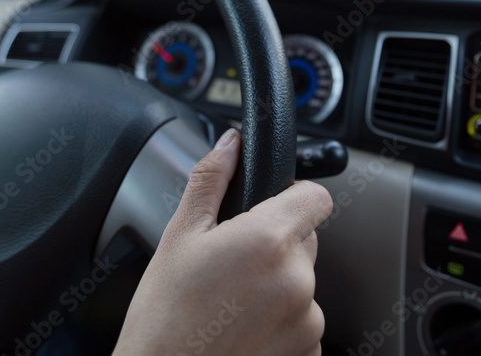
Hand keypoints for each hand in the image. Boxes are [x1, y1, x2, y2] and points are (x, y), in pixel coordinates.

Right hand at [113, 128, 332, 355]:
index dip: (294, 195)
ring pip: (302, 284)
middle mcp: (296, 280)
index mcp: (268, 240)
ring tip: (231, 305)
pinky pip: (302, 322)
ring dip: (277, 288)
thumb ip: (211, 180)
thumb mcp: (179, 237)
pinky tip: (242, 329)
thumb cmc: (164, 318)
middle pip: (304, 242)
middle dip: (275, 246)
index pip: (316, 198)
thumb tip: (230, 144)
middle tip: (231, 266)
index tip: (272, 206)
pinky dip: (280, 323)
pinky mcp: (307, 351)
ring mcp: (306, 320)